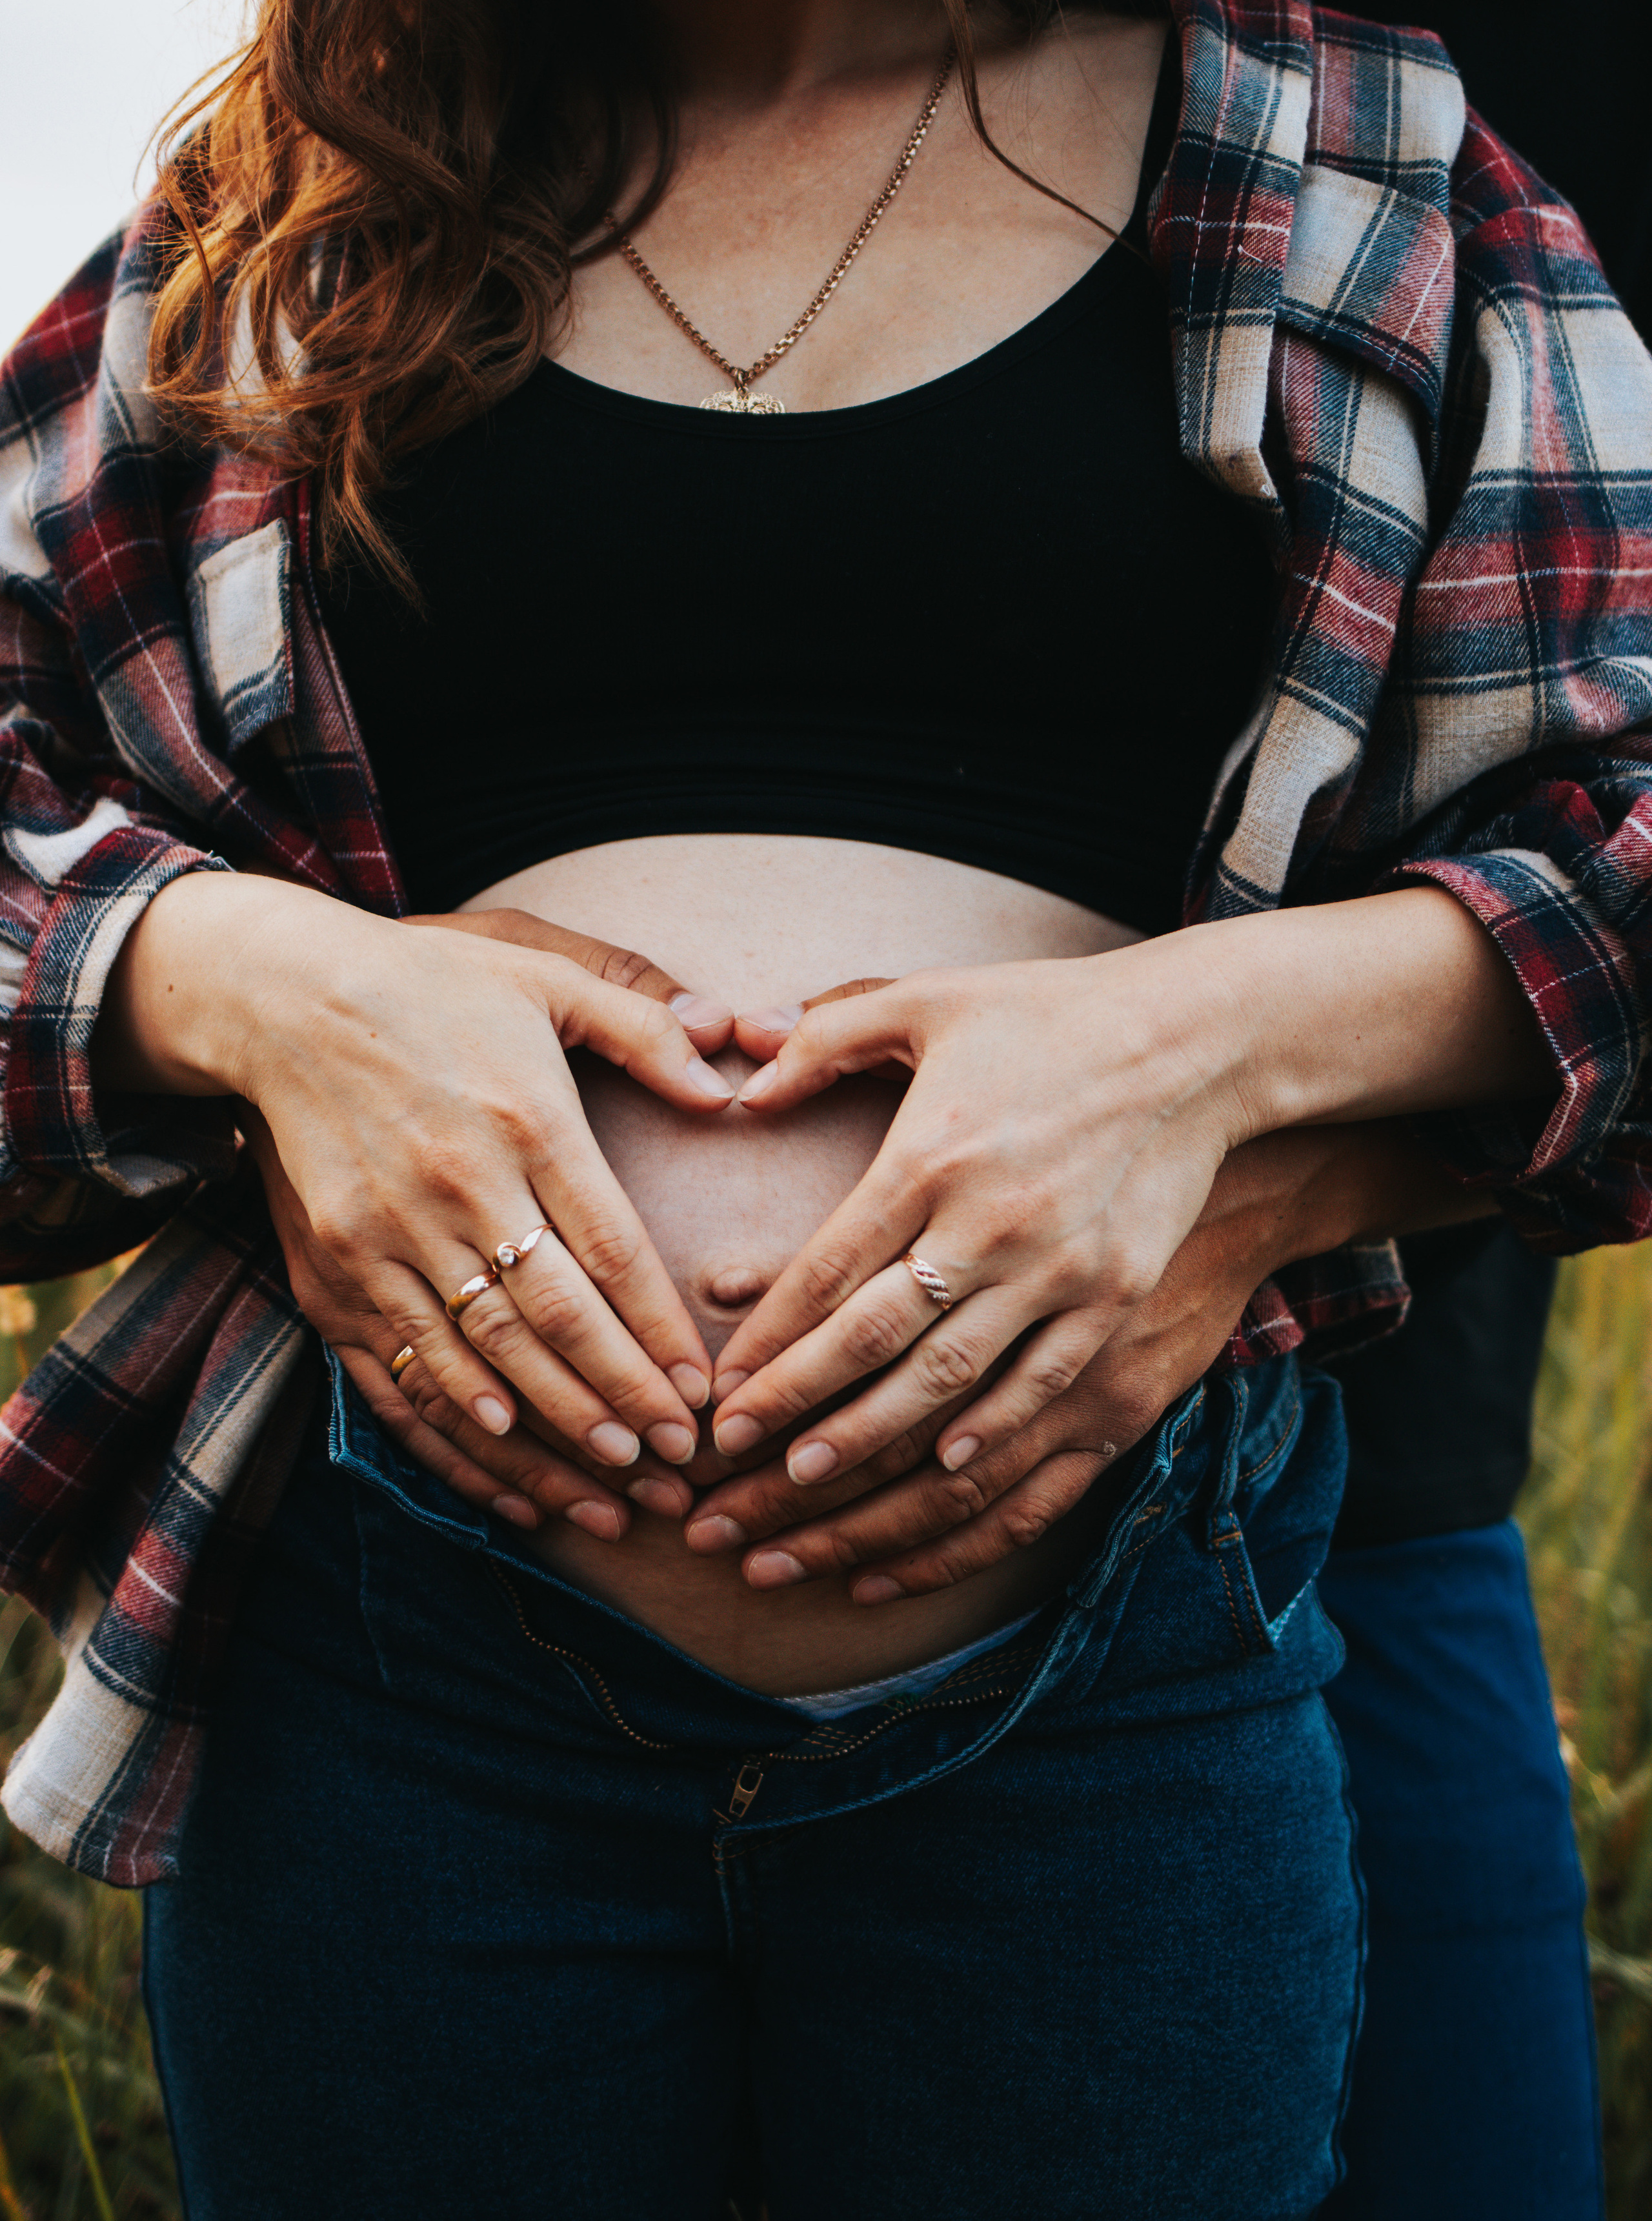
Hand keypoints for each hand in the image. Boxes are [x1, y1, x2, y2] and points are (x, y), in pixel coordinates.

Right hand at [97, 874, 738, 1473]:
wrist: (279, 999)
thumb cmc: (431, 985)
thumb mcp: (544, 973)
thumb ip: (641, 1025)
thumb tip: (724, 1084)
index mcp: (525, 1123)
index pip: (612, 1254)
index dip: (660, 1336)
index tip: (704, 1397)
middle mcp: (457, 1190)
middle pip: (555, 1324)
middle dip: (621, 1406)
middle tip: (678, 1468)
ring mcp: (385, 1240)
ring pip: (481, 1366)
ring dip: (550, 1442)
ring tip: (615, 1498)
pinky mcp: (330, 1273)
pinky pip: (399, 1376)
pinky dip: (454, 1438)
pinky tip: (509, 1482)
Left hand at [708, 943, 1247, 1488]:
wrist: (1198, 1039)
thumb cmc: (1049, 1014)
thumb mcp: (927, 1000)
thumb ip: (823, 1037)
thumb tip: (742, 1085)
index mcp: (930, 1155)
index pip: (827, 1269)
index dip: (768, 1338)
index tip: (720, 1388)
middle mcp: (988, 1223)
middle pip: (873, 1338)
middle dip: (796, 1403)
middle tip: (732, 1453)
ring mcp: (1058, 1268)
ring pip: (948, 1378)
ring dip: (873, 1437)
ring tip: (807, 1480)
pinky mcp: (1114, 1293)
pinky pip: (1041, 1383)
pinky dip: (990, 1432)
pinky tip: (943, 1468)